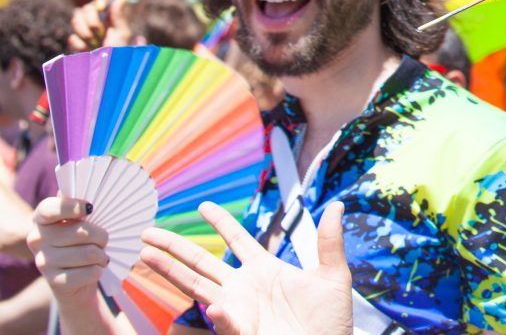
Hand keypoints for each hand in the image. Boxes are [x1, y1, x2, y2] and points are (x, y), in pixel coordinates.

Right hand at [27, 197, 108, 309]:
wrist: (74, 282)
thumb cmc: (80, 243)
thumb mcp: (77, 221)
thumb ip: (76, 205)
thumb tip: (76, 187)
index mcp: (40, 220)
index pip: (50, 209)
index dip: (72, 207)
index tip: (90, 208)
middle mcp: (37, 240)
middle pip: (82, 232)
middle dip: (102, 236)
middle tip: (102, 240)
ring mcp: (43, 262)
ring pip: (90, 253)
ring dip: (102, 255)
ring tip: (98, 256)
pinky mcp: (56, 282)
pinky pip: (91, 271)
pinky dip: (99, 270)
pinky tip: (93, 270)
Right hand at [68, 0, 132, 52]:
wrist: (104, 76)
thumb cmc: (118, 56)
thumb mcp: (122, 35)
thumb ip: (120, 16)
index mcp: (113, 17)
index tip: (101, 2)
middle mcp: (99, 21)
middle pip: (88, 6)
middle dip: (91, 18)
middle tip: (98, 30)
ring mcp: (86, 31)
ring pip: (75, 18)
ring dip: (84, 31)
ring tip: (94, 43)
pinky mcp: (77, 42)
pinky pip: (72, 37)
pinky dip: (80, 45)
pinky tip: (88, 52)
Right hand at [140, 200, 353, 334]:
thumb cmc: (330, 321)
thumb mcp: (333, 276)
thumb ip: (329, 242)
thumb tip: (337, 206)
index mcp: (264, 270)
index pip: (236, 240)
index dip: (220, 222)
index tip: (202, 205)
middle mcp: (243, 289)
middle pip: (201, 263)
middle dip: (173, 248)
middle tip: (147, 233)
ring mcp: (238, 311)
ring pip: (197, 288)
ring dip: (172, 273)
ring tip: (146, 256)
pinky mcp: (243, 334)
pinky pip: (227, 324)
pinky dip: (221, 317)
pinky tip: (216, 307)